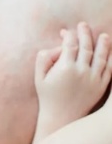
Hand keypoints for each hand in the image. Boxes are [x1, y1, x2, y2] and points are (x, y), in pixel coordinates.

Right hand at [33, 22, 111, 141]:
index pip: (70, 44)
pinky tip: (111, 51)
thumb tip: (55, 47)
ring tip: (103, 36)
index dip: (68, 35)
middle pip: (86, 46)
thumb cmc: (48, 96)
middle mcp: (81, 71)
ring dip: (103, 43)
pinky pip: (109, 68)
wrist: (60, 117)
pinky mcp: (100, 86)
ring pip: (101, 55)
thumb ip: (43, 58)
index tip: (67, 32)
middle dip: (85, 33)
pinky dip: (111, 58)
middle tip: (84, 25)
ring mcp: (93, 78)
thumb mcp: (39, 78)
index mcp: (65, 68)